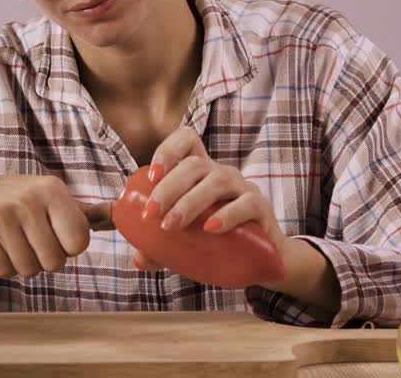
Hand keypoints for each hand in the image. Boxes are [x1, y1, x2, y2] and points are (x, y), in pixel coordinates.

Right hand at [0, 175, 109, 278]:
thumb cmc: (23, 203)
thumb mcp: (54, 199)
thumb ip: (86, 213)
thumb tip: (119, 214)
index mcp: (52, 190)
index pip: (78, 243)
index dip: (68, 247)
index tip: (56, 235)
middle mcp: (26, 199)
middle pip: (53, 262)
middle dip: (45, 259)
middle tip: (33, 242)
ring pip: (28, 269)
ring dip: (24, 264)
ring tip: (15, 243)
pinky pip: (3, 269)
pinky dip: (3, 265)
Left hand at [133, 126, 289, 270]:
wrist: (262, 259)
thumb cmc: (219, 242)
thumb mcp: (186, 243)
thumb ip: (161, 249)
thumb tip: (138, 259)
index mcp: (201, 173)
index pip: (187, 140)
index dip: (167, 150)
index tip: (151, 176)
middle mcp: (221, 173)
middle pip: (194, 164)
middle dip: (168, 186)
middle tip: (151, 213)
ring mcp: (243, 187)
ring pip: (217, 180)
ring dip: (190, 201)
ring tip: (171, 225)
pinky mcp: (261, 207)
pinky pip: (246, 203)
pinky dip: (227, 214)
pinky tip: (210, 228)